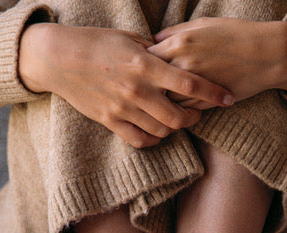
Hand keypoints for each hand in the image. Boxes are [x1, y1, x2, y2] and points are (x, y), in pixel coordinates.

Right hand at [18, 23, 233, 147]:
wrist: (59, 58)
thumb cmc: (97, 42)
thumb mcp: (130, 38)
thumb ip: (157, 51)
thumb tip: (179, 57)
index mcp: (144, 65)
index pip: (188, 84)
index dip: (212, 93)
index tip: (228, 98)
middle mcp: (136, 90)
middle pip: (178, 117)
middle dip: (195, 118)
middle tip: (199, 114)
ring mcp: (122, 109)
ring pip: (161, 131)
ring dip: (174, 129)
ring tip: (178, 121)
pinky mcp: (110, 121)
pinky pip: (139, 140)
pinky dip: (153, 139)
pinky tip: (158, 132)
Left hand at [149, 17, 286, 108]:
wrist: (267, 54)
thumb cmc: (236, 35)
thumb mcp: (203, 25)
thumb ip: (176, 32)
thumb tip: (154, 41)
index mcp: (180, 41)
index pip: (147, 58)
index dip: (143, 66)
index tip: (143, 71)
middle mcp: (183, 63)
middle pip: (152, 82)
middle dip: (147, 87)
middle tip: (145, 91)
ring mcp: (195, 86)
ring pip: (165, 101)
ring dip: (160, 104)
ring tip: (157, 104)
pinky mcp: (207, 102)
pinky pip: (183, 111)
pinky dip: (177, 112)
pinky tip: (176, 110)